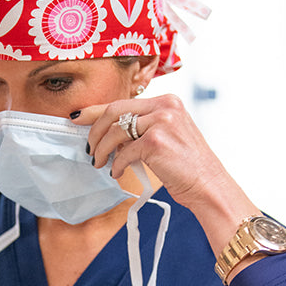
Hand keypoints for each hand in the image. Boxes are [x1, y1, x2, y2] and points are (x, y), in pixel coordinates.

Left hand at [72, 93, 261, 262]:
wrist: (207, 185)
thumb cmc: (186, 165)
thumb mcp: (166, 135)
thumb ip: (142, 127)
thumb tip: (108, 132)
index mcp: (166, 101)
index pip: (122, 101)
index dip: (95, 110)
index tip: (78, 119)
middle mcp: (165, 106)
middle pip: (114, 111)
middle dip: (95, 131)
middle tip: (90, 149)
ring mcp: (161, 122)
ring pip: (115, 132)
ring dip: (102, 150)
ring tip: (100, 163)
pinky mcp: (155, 142)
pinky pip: (124, 152)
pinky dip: (116, 165)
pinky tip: (117, 173)